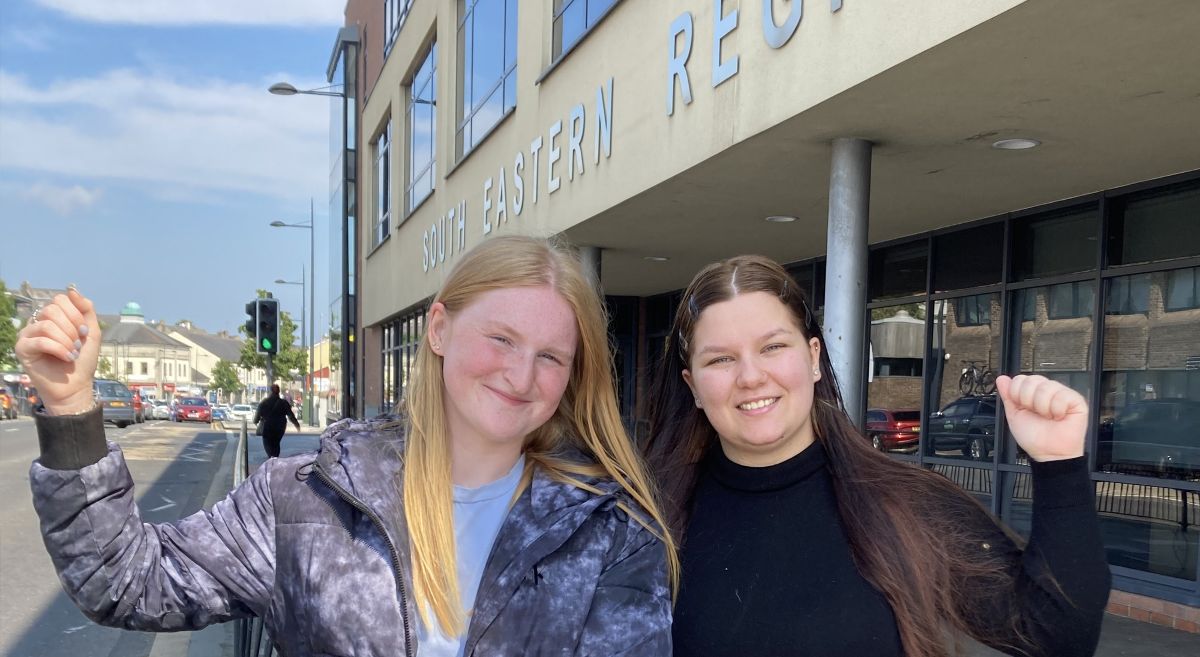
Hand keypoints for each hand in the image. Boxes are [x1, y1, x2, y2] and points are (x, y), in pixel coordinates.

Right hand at [14, 288, 100, 414]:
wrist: (76, 385)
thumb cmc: (82, 359)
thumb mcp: (90, 331)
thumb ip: (85, 309)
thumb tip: (71, 289)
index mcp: (53, 317)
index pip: (60, 300)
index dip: (76, 314)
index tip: (84, 331)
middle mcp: (38, 322)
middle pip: (52, 310)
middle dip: (72, 328)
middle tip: (78, 344)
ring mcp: (28, 335)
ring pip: (47, 325)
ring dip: (66, 340)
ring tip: (73, 352)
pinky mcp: (22, 349)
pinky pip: (41, 341)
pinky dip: (59, 349)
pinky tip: (66, 358)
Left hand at [995, 374, 1086, 461]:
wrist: (1048, 453)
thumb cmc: (1034, 437)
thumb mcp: (1014, 415)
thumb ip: (1008, 396)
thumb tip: (1002, 379)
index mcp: (1031, 393)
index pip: (1020, 378)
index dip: (1016, 393)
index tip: (1022, 407)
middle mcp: (1046, 391)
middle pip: (1032, 379)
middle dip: (1028, 400)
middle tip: (1035, 413)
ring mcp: (1062, 394)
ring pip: (1046, 386)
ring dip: (1042, 407)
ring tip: (1048, 417)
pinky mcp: (1076, 401)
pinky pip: (1062, 395)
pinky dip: (1057, 410)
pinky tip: (1058, 417)